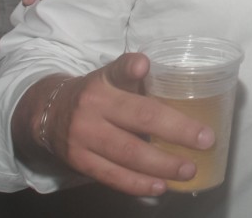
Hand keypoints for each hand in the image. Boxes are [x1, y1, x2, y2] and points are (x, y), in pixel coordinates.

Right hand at [27, 53, 214, 196]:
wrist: (46, 114)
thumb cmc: (94, 94)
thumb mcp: (109, 77)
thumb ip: (135, 77)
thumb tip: (175, 77)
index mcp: (102, 82)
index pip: (117, 70)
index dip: (130, 68)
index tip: (144, 65)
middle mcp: (92, 108)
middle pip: (139, 118)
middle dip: (176, 130)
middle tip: (206, 139)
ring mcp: (83, 137)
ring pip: (128, 153)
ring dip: (163, 164)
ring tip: (189, 170)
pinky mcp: (79, 162)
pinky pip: (112, 176)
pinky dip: (138, 183)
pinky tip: (161, 186)